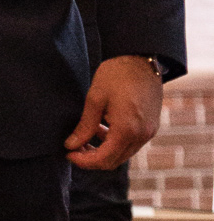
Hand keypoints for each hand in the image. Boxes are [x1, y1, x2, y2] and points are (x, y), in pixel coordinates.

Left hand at [65, 55, 163, 169]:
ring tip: (86, 136)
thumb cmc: (117, 74)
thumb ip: (84, 126)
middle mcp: (142, 135)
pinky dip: (115, 142)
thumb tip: (71, 145)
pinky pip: (131, 144)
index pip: (103, 159)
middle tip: (74, 148)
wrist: (142, 59)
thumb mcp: (95, 98)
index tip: (68, 153)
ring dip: (104, 150)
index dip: (83, 161)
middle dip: (92, 158)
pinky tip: (102, 128)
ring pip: (123, 154)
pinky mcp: (151, 126)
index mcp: (127, 130)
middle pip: (114, 161)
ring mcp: (149, 132)